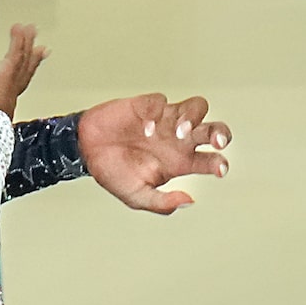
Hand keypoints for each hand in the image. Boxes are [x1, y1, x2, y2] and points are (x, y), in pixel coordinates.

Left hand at [0, 24, 46, 138]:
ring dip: (26, 44)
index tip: (25, 71)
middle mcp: (8, 95)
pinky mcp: (7, 73)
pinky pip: (15, 53)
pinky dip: (17, 40)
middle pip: (23, 73)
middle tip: (40, 48)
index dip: (18, 79)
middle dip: (31, 59)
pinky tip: (19, 28)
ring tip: (30, 30)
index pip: (12, 89)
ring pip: (21, 60)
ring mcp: (10, 83)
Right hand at [78, 92, 230, 214]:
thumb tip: (188, 201)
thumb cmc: (113, 173)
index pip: (211, 160)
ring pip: (197, 107)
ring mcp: (164, 120)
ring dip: (193, 118)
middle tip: (216, 142)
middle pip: (213, 130)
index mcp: (180, 162)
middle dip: (220, 134)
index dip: (220, 163)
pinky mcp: (147, 105)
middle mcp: (178, 139)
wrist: (84, 152)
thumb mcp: (137, 196)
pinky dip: (158, 113)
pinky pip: (162, 101)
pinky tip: (146, 128)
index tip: (219, 169)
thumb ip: (162, 203)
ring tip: (178, 132)